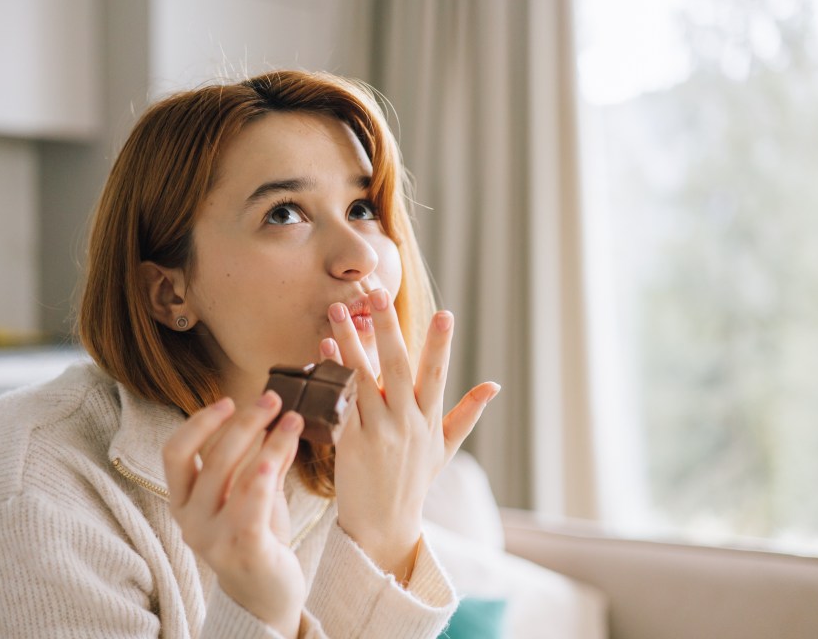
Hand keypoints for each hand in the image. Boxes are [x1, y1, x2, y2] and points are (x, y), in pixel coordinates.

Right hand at [162, 392, 304, 638]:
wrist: (266, 597)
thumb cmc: (256, 538)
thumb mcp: (252, 494)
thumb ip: (260, 458)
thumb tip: (277, 413)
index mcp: (183, 503)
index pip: (175, 453)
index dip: (199, 422)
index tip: (228, 400)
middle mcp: (190, 521)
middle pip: (213, 458)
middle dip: (245, 421)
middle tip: (273, 398)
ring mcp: (214, 539)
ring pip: (238, 475)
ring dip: (269, 440)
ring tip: (293, 419)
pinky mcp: (243, 551)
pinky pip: (252, 504)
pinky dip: (266, 470)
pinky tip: (285, 447)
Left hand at [323, 289, 499, 581]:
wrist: (384, 525)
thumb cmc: (414, 482)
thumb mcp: (445, 448)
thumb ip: (467, 414)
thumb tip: (494, 385)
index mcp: (429, 420)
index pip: (438, 375)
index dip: (441, 345)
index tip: (445, 314)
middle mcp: (406, 422)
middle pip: (397, 367)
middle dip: (389, 328)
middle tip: (377, 293)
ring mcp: (377, 432)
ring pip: (362, 378)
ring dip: (349, 341)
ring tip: (336, 310)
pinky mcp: (350, 443)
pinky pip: (339, 402)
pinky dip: (332, 374)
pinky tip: (323, 350)